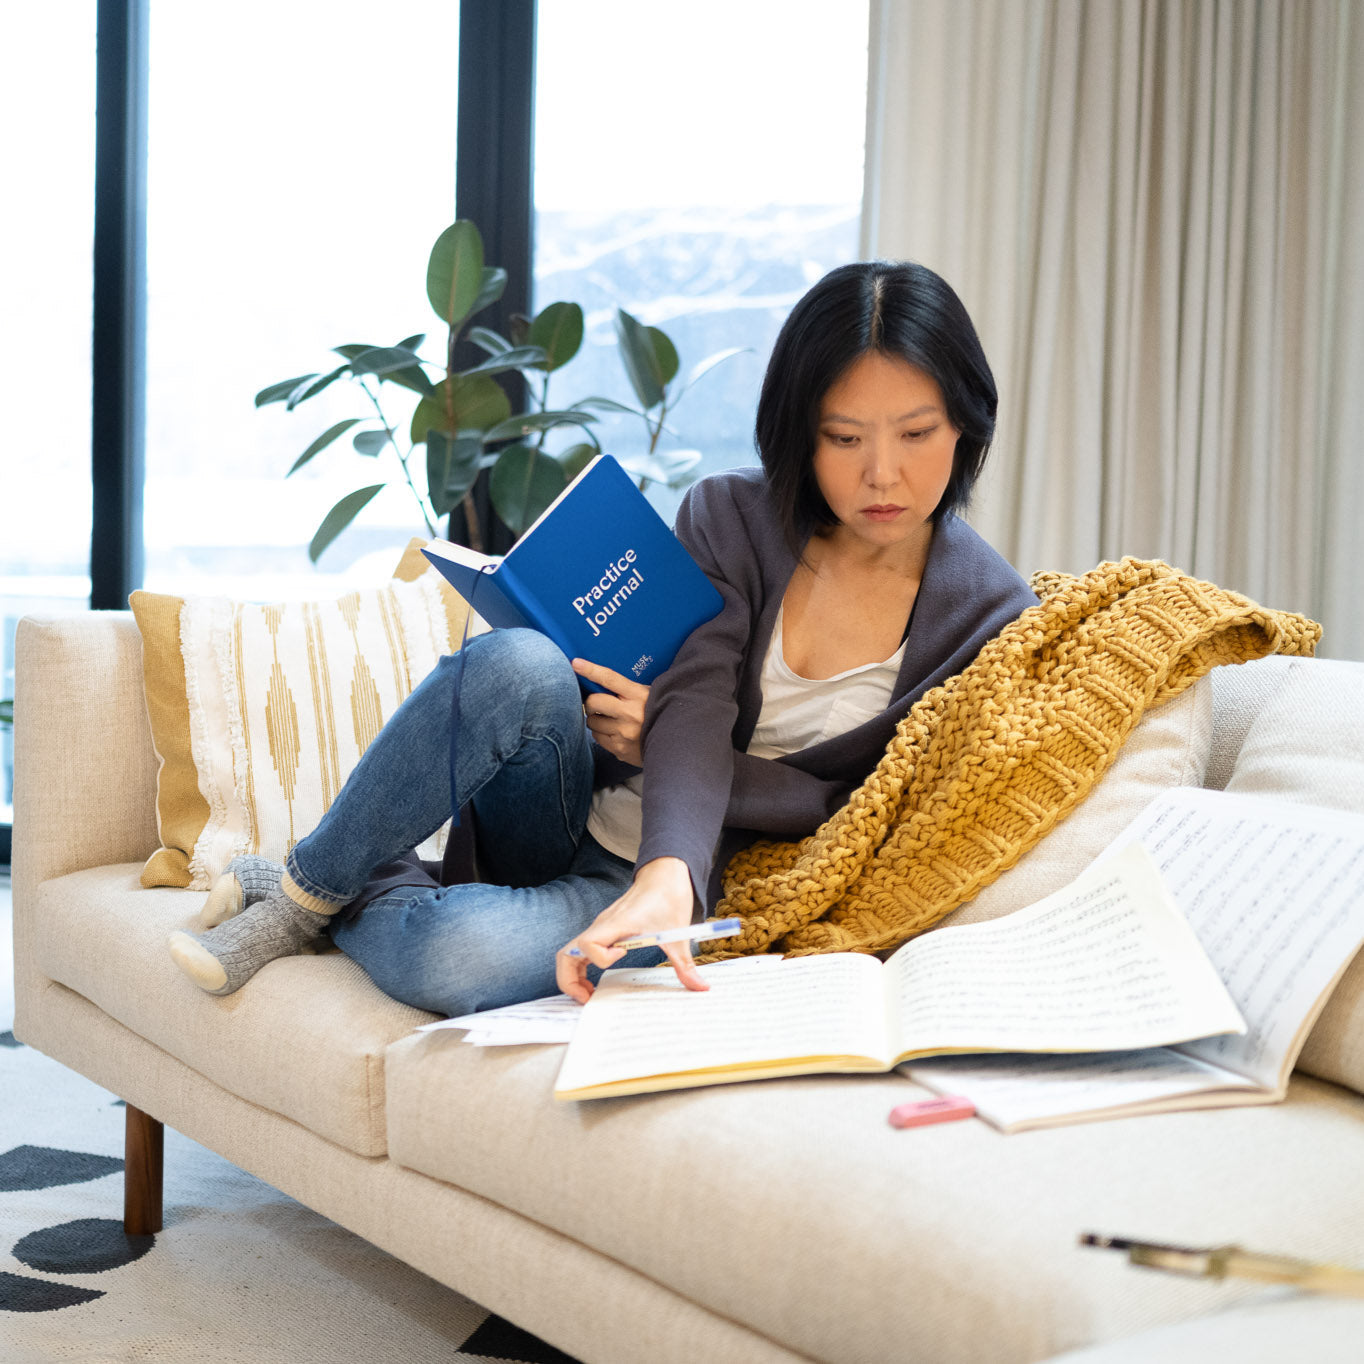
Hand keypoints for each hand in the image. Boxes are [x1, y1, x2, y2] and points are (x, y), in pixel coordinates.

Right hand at [556, 857, 707, 1003]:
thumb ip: (686, 964)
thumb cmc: (668, 897)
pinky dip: (581, 967)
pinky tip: (595, 981)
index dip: (601, 956)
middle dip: (570, 980)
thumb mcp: (679, 934)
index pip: (589, 942)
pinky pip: (581, 949)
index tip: (623, 955)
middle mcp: (602, 925)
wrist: (664, 874)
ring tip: (588, 995)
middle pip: (566, 953)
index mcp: (617, 923)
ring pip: (569, 952)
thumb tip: (700, 987)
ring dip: (572, 976)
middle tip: (588, 998)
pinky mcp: (603, 930)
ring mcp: (600, 928)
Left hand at [573, 658, 648, 767]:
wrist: (675, 744)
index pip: (610, 679)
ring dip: (596, 719)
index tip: (576, 663)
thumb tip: (602, 679)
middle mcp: (630, 714)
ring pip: (592, 722)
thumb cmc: (658, 714)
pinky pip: (598, 738)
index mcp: (639, 695)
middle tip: (598, 704)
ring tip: (610, 720)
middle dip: (591, 702)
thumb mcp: (650, 695)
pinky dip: (602, 734)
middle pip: (593, 702)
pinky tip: (615, 733)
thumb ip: (629, 689)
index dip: (591, 670)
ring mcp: (623, 733)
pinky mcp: (619, 749)